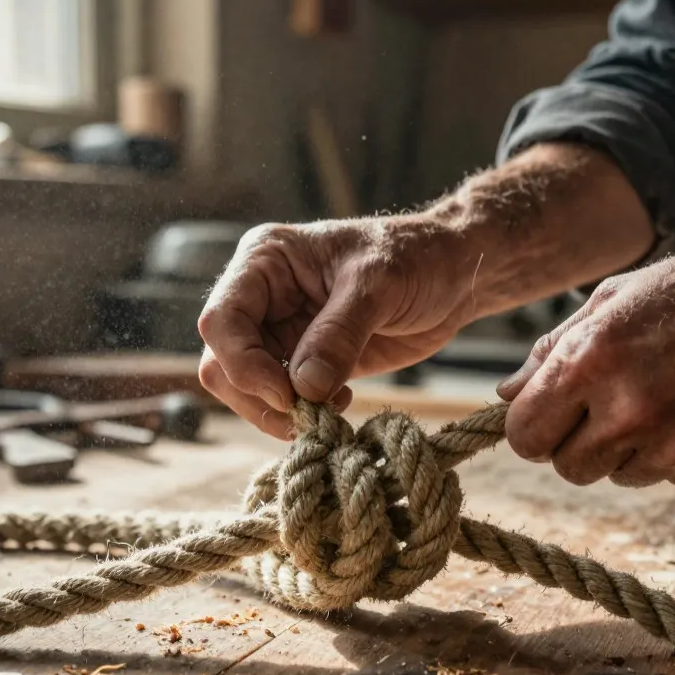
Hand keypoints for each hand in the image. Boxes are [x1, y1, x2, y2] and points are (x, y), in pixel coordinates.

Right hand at [198, 214, 480, 438]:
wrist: (452, 277)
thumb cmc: (416, 259)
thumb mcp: (378, 284)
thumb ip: (339, 334)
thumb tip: (303, 389)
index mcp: (264, 261)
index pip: (221, 320)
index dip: (245, 364)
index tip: (289, 395)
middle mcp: (259, 297)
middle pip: (222, 362)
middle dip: (258, 397)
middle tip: (309, 415)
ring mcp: (278, 332)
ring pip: (243, 389)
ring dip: (278, 412)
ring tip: (329, 411)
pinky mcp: (301, 364)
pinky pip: (279, 400)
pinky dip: (301, 414)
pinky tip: (340, 402)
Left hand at [498, 239, 674, 486]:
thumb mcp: (616, 298)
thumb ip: (553, 350)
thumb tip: (508, 394)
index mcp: (591, 362)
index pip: (523, 434)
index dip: (530, 425)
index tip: (546, 414)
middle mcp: (628, 412)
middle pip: (564, 467)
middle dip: (573, 443)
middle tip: (603, 407)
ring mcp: (674, 447)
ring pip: (615, 475)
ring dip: (624, 448)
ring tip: (662, 396)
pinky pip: (665, 476)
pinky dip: (671, 453)